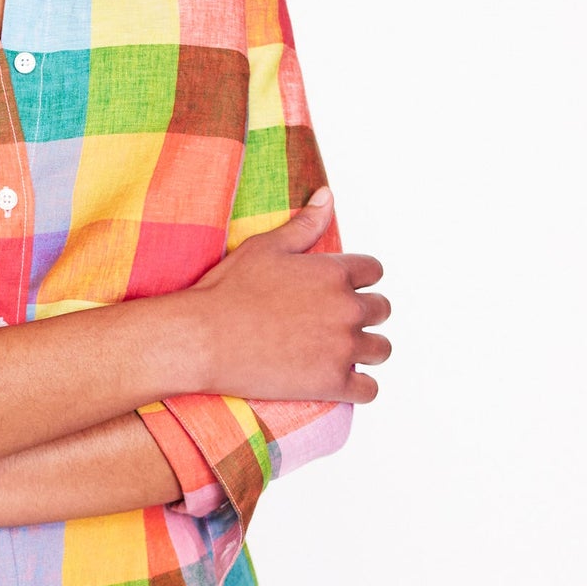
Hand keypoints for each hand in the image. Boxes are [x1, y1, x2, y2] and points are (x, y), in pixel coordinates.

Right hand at [185, 188, 390, 402]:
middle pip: (382, 309)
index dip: (358, 279)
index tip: (338, 289)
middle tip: (332, 322)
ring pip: (381, 348)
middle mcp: (347, 308)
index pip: (374, 271)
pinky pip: (370, 390)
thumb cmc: (228, 290)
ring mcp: (343, 347)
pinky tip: (336, 379)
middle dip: (363, 314)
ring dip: (364, 349)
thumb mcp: (265, 247)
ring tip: (336, 351)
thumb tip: (327, 195)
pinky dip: (359, 387)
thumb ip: (305, 224)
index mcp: (334, 272)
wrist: (204, 339)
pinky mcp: (333, 382)